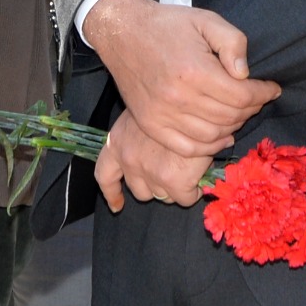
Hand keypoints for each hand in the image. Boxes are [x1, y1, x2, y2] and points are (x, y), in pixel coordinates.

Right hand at [82, 0, 278, 156]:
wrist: (123, 32)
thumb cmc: (167, 24)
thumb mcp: (205, 19)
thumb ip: (232, 42)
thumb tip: (245, 74)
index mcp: (194, 71)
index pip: (242, 96)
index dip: (263, 93)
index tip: (272, 88)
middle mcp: (177, 97)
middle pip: (230, 116)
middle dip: (251, 108)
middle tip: (256, 99)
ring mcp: (161, 114)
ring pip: (212, 135)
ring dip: (233, 127)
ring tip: (239, 113)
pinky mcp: (150, 124)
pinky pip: (187, 148)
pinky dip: (209, 147)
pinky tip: (221, 137)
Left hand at [96, 109, 216, 209]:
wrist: (193, 99)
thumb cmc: (170, 101)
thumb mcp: (144, 114)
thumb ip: (141, 138)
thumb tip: (154, 157)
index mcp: (118, 142)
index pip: (105, 176)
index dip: (112, 193)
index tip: (117, 206)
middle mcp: (129, 159)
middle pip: (140, 191)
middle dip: (156, 187)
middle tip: (173, 171)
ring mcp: (149, 171)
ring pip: (163, 196)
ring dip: (176, 187)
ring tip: (188, 166)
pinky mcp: (172, 180)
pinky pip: (184, 198)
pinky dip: (193, 192)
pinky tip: (200, 175)